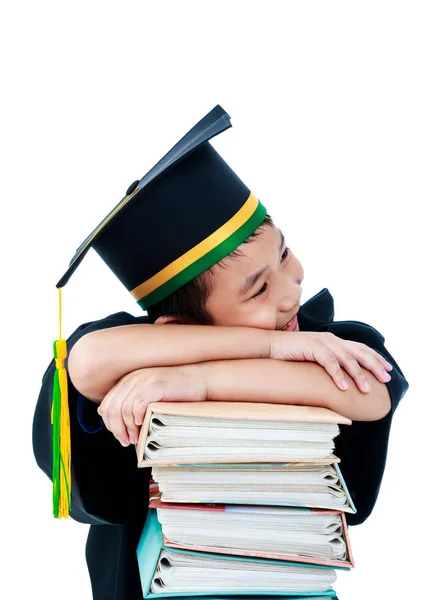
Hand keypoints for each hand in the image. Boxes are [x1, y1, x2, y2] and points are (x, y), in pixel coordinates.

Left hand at [97, 365, 205, 446]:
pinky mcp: (155, 385)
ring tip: (135, 438)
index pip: (107, 404)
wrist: (199, 379)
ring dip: (127, 428)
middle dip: (116, 429)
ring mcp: (143, 380)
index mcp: (129, 380)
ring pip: (122, 409)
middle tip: (126, 441)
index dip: (110, 424)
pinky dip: (137, 418)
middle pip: (111, 408)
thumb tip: (120, 422)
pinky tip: (143, 425)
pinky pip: (137, 405)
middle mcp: (132, 378)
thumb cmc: (178, 391)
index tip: (120, 437)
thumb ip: (134, 403)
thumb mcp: (150, 394)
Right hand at [269, 330, 392, 392]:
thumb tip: (341, 380)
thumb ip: (328, 364)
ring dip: (358, 375)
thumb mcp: (314, 359)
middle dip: (374, 366)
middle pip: (358, 352)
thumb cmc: (290, 355)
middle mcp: (330, 339)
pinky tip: (343, 387)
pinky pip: (328, 362)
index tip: (388, 370)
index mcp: (333, 341)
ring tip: (366, 389)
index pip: (359, 348)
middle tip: (385, 379)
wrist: (269, 346)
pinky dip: (337, 375)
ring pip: (346, 359)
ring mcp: (321, 342)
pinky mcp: (311, 347)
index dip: (375, 358)